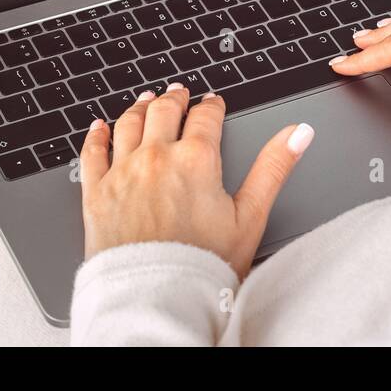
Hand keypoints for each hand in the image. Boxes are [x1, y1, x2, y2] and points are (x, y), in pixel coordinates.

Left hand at [78, 82, 314, 276]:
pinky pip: (92, 152)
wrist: (156, 297)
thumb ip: (274, 168)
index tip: (212, 103)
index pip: (205, 117)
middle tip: (179, 93)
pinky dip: (97, 135)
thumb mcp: (251, 216)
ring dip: (139, 108)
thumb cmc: (203, 264)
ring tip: (145, 101)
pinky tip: (99, 128)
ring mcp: (123, 172)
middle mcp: (157, 157)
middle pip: (164, 111)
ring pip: (128, 124)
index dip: (211, 106)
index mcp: (196, 159)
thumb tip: (298, 133)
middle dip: (175, 99)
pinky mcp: (96, 192)